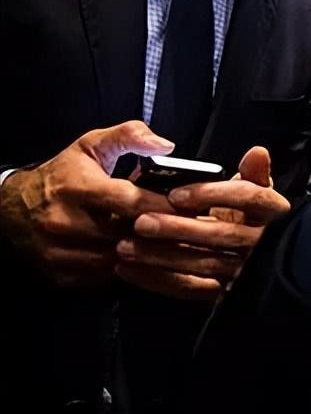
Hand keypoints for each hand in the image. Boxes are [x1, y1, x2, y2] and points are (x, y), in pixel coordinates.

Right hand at [0, 121, 175, 286]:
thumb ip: (129, 136)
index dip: (164, 204)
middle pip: (128, 234)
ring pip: (120, 260)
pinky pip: (105, 278)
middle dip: (160, 231)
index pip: (130, 201)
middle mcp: (64, 222)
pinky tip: (141, 256)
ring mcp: (60, 252)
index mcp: (76, 188)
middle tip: (188, 228)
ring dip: (146, 253)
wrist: (12, 208)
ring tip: (168, 242)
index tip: (190, 205)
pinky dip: (126, 268)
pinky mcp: (61, 274)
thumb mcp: (91, 145)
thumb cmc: (63, 175)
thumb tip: (165, 145)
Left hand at [116, 147, 289, 300]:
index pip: (249, 198)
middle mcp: (262, 242)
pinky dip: (156, 279)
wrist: (241, 250)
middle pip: (224, 234)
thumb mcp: (250, 187)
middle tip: (140, 221)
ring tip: (124, 245)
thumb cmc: (239, 211)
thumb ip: (253, 171)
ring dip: (161, 255)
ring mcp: (242, 270)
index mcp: (271, 210)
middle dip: (179, 228)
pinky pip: (189, 288)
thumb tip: (258, 152)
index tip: (176, 194)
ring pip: (204, 264)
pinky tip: (127, 269)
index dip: (214, 195)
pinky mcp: (221, 291)